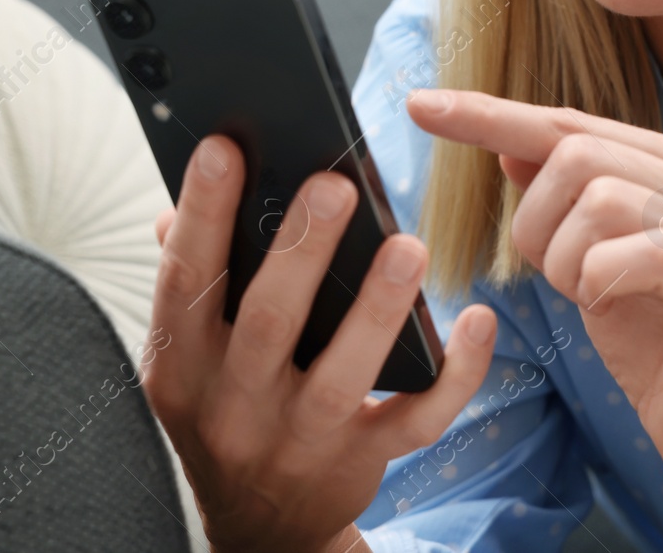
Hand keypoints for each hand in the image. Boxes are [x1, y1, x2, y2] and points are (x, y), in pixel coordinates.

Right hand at [142, 134, 497, 552]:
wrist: (261, 524)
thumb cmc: (229, 404)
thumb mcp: (191, 354)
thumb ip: (190, 278)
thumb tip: (182, 203)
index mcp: (184, 363)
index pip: (184, 280)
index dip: (202, 213)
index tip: (225, 147)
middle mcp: (234, 404)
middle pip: (267, 322)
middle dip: (301, 251)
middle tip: (335, 185)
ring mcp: (299, 438)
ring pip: (341, 375)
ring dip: (377, 308)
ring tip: (409, 247)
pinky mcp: (361, 460)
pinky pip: (416, 420)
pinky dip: (457, 374)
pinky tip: (479, 321)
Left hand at [406, 87, 662, 512]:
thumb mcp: (595, 266)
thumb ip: (563, 204)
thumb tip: (508, 145)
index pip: (572, 122)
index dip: (490, 114)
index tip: (419, 104)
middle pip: (577, 152)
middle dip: (533, 220)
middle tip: (555, 277)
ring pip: (598, 198)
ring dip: (564, 259)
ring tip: (589, 299)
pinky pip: (634, 254)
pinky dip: (595, 281)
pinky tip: (607, 307)